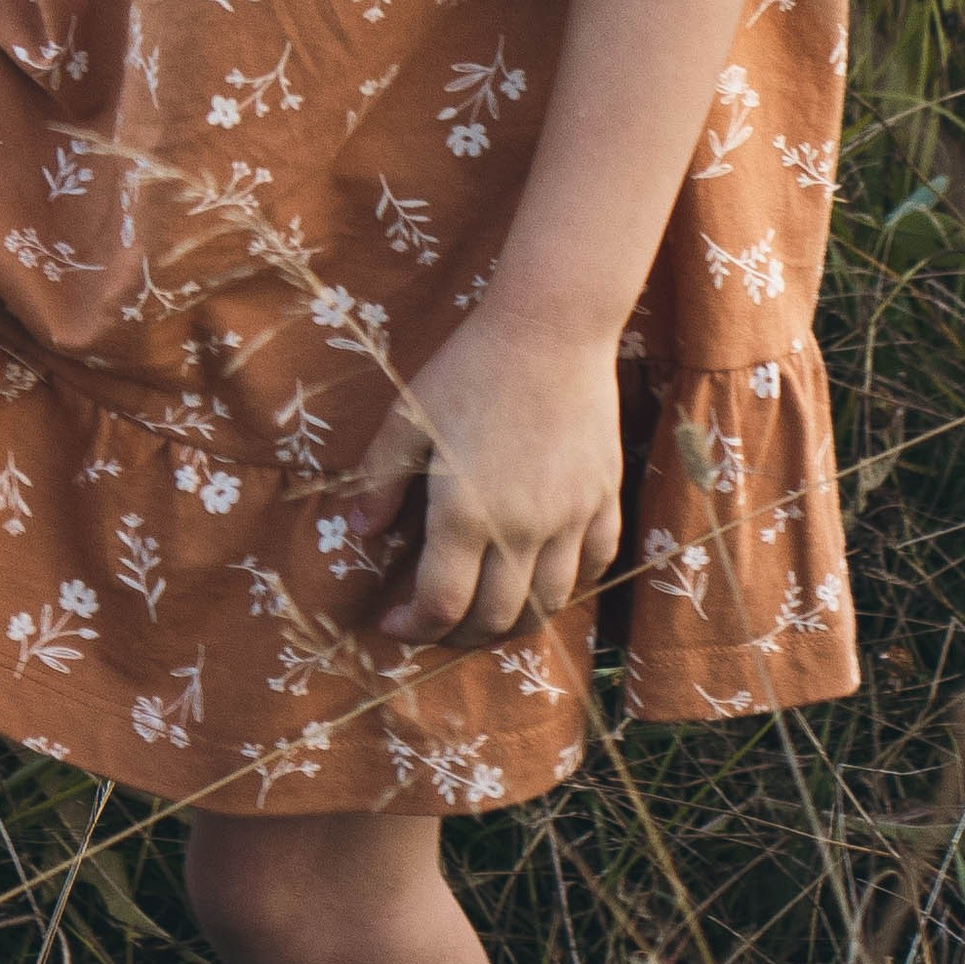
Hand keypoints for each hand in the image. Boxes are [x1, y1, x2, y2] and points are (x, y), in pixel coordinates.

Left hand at [349, 318, 624, 646]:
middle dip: (459, 636)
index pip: (442, 605)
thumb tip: (360, 531)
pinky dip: (568, 585)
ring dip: (513, 621)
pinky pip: (595, 564)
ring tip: (486, 613)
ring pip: (549, 604)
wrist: (550, 327)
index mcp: (466, 515)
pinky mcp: (604, 498)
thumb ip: (379, 480)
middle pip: (496, 618)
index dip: (414, 627)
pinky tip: (544, 577)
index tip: (393, 621)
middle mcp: (523, 530)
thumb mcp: (408, 418)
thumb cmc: (470, 367)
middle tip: (436, 625)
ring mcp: (571, 518)